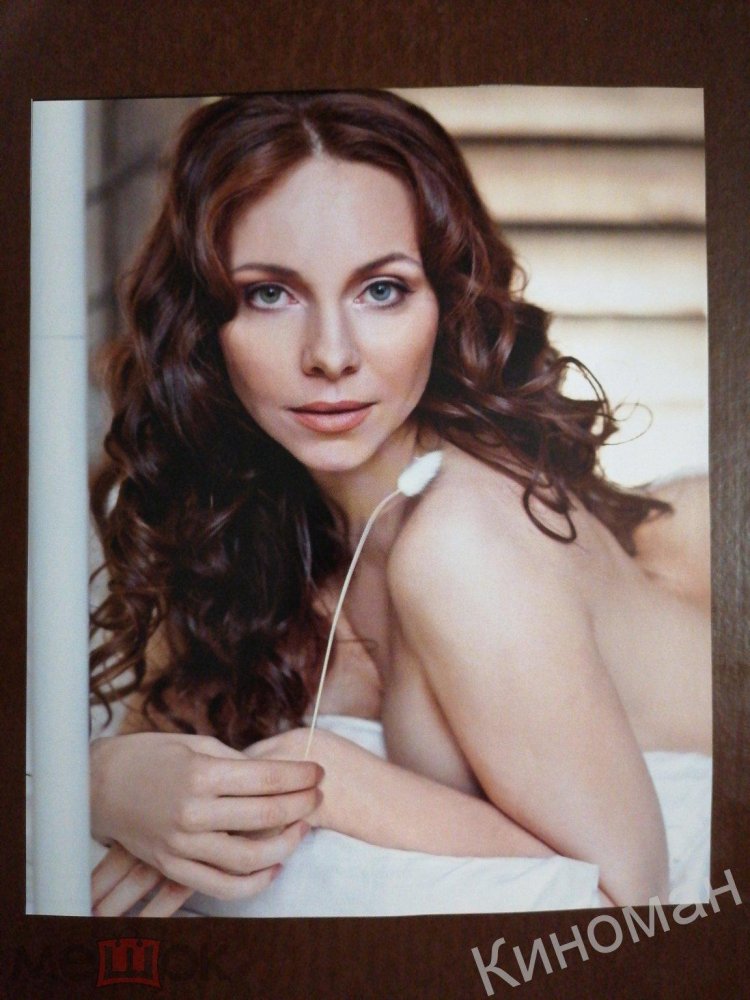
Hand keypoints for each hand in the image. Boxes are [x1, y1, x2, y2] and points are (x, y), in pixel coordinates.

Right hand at [90, 732, 321, 902]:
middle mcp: (193, 812)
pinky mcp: (173, 866)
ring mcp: (182, 844)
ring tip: (302, 828)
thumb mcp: (195, 744)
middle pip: (266, 815)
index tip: (318, 771)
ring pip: (250, 857)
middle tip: (318, 795)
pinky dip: (254, 881)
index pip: (267, 779)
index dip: (300, 776)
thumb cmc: (150, 755)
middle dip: (302, 804)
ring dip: (286, 844)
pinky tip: (274, 865)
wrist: (99, 784)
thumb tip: (276, 774)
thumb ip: (236, 762)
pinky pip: (221, 885)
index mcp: (201, 774)